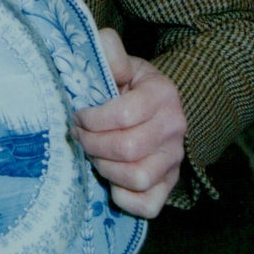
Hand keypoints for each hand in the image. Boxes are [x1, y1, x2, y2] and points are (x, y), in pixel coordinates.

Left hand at [71, 28, 186, 218]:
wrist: (155, 106)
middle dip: (92, 144)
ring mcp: (174, 159)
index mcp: (162, 94)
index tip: (78, 115)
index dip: (92, 119)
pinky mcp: (169, 183)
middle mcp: (174, 128)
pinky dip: (124, 198)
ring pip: (137, 177)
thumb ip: (110, 51)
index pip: (124, 115)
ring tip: (93, 154)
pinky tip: (110, 180)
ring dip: (105, 168)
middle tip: (79, 136)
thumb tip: (105, 49)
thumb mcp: (121, 62)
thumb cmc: (128, 85)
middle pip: (128, 149)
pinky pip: (149, 204)